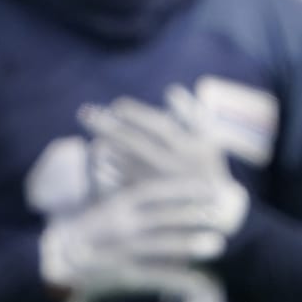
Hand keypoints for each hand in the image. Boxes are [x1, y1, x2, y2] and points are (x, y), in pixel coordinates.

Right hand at [39, 178, 228, 294]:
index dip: (182, 189)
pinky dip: (178, 282)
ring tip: (216, 245)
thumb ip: (130, 199)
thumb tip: (155, 187)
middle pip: (162, 217)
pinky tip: (200, 286)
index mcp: (115, 206)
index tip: (207, 186)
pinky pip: (155, 278)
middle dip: (192, 215)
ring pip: (161, 246)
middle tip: (219, 215)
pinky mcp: (121, 274)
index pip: (154, 192)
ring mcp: (121, 250)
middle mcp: (120, 226)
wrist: (52, 259)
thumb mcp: (104, 208)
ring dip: (189, 245)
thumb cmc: (81, 233)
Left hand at [79, 86, 249, 238]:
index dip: (137, 115)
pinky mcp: (148, 201)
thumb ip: (191, 113)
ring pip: (123, 164)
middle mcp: (174, 166)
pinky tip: (97, 156)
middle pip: (134, 143)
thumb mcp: (207, 138)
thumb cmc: (207, 165)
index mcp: (190, 148)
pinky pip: (121, 184)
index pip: (159, 127)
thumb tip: (171, 91)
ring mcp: (159, 185)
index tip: (116, 105)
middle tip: (84, 113)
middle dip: (108, 126)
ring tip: (90, 130)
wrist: (217, 210)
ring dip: (105, 147)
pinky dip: (107, 169)